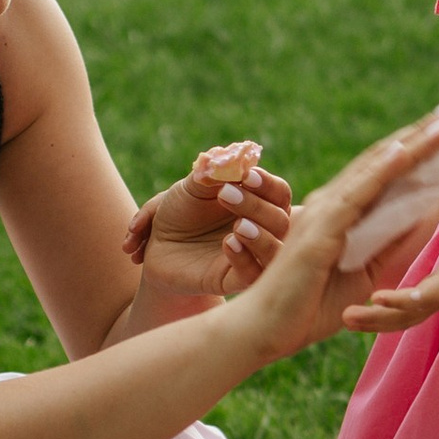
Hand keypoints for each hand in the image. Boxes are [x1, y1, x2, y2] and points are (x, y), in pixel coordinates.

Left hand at [123, 141, 291, 299]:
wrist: (157, 242)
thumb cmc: (182, 211)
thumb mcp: (195, 186)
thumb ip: (216, 171)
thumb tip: (237, 157)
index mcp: (259, 204)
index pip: (280, 194)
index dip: (268, 184)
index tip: (246, 175)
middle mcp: (263, 231)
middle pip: (282, 221)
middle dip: (256, 206)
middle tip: (225, 194)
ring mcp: (251, 257)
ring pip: (276, 252)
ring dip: (261, 236)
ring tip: (238, 225)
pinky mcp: (233, 280)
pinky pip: (253, 275)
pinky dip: (245, 258)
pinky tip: (228, 243)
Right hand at [233, 107, 438, 358]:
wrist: (262, 330)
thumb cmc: (307, 307)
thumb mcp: (366, 274)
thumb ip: (394, 245)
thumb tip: (431, 214)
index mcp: (340, 213)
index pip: (384, 173)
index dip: (416, 149)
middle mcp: (332, 204)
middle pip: (383, 160)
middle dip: (420, 134)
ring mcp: (324, 212)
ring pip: (375, 169)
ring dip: (411, 144)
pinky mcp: (319, 230)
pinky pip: (357, 194)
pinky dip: (382, 171)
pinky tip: (405, 151)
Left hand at [344, 228, 438, 331]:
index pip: (427, 295)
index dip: (404, 298)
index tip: (378, 298)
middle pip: (406, 315)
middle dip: (376, 318)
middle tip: (346, 317)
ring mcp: (438, 301)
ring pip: (402, 318)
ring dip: (374, 321)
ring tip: (344, 318)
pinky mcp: (435, 298)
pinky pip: (404, 311)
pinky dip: (382, 314)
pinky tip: (360, 312)